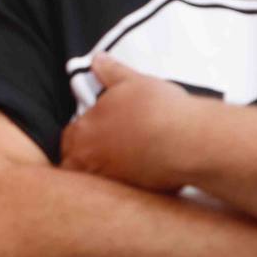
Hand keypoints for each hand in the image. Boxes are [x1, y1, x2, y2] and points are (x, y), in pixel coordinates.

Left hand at [61, 54, 199, 191]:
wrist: (188, 141)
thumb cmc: (158, 110)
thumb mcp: (131, 81)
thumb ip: (110, 72)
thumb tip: (97, 60)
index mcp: (84, 132)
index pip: (68, 138)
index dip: (79, 135)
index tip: (93, 131)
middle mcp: (90, 161)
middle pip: (75, 165)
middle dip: (85, 158)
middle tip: (106, 149)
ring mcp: (109, 181)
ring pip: (95, 182)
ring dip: (104, 173)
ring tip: (125, 162)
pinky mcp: (130, 196)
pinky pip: (120, 196)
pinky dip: (126, 187)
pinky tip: (142, 175)